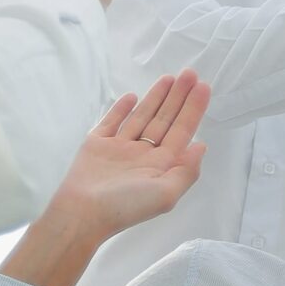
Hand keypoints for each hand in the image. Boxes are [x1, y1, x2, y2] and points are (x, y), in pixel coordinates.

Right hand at [46, 71, 211, 241]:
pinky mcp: (97, 144)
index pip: (182, 131)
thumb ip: (187, 171)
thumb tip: (201, 146)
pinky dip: (122, 109)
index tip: (203, 86)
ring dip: (156, 98)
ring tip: (169, 78)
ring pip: (142, 117)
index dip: (193, 109)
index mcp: (161, 167)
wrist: (81, 212)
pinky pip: (112, 121)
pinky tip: (133, 96)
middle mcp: (143, 156)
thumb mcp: (166, 194)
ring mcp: (120, 149)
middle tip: (189, 73)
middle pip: (165, 120)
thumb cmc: (125, 205)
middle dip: (178, 97)